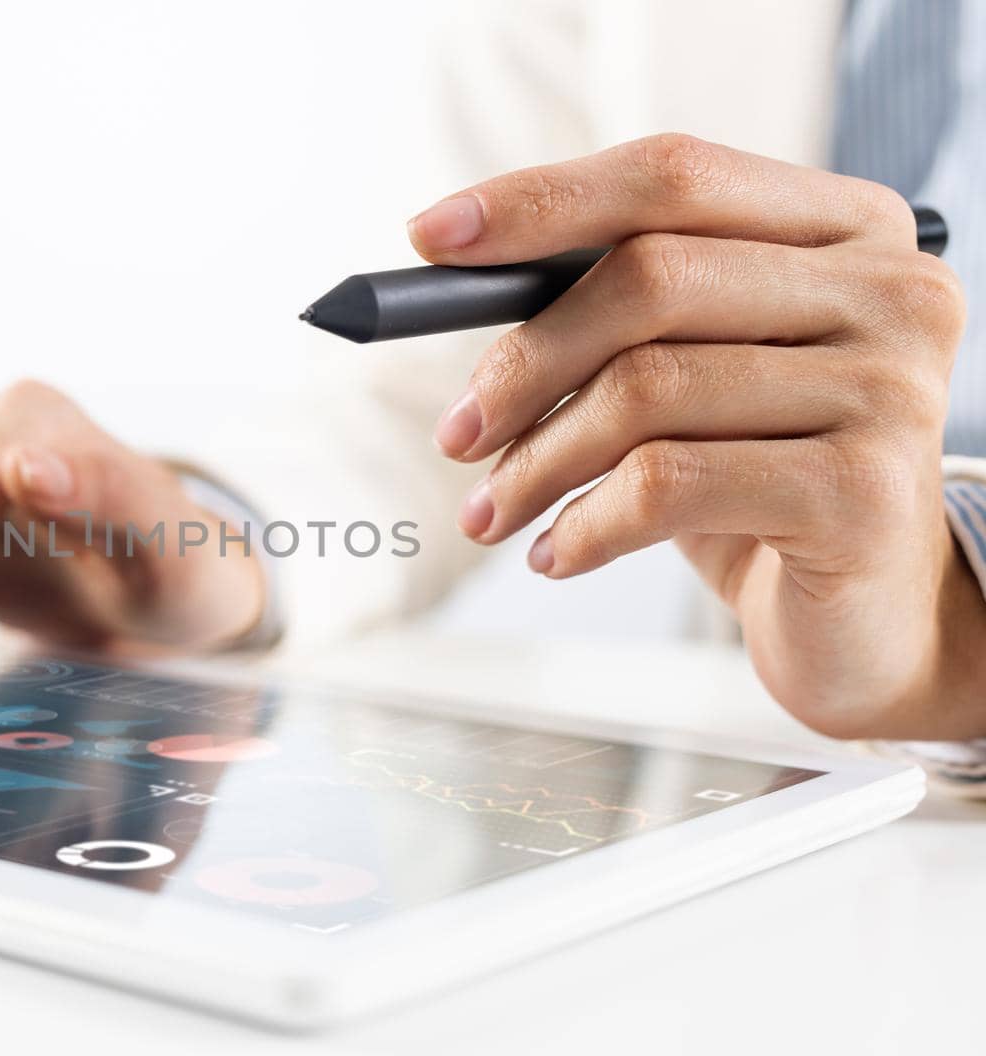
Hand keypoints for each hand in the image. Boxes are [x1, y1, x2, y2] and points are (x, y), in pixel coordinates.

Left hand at [411, 133, 983, 739]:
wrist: (868, 615)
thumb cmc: (763, 477)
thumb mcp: (696, 371)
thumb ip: (616, 305)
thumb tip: (460, 271)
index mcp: (844, 227)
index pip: (671, 175)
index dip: (540, 201)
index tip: (431, 237)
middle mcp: (888, 289)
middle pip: (649, 279)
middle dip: (525, 362)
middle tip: (459, 433)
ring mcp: (888, 387)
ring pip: (646, 390)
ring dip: (536, 463)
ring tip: (493, 511)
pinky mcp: (863, 491)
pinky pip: (668, 485)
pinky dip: (584, 525)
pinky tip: (557, 552)